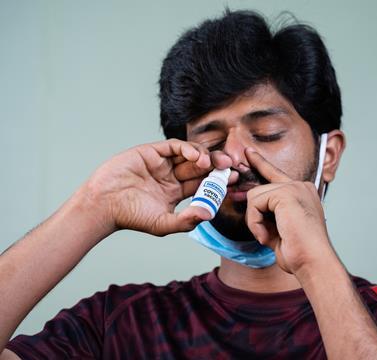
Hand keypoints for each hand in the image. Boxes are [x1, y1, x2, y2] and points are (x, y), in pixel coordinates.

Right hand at [79, 139, 231, 236]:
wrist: (103, 204)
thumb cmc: (130, 216)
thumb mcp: (163, 223)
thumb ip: (187, 221)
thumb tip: (210, 215)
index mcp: (175, 192)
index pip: (202, 184)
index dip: (217, 182)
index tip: (233, 180)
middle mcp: (171, 176)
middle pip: (200, 167)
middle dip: (216, 166)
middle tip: (231, 166)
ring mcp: (162, 163)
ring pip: (190, 154)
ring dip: (204, 156)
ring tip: (213, 163)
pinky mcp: (152, 151)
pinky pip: (174, 146)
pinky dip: (188, 149)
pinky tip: (197, 157)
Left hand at [244, 147, 331, 274]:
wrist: (312, 261)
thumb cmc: (298, 251)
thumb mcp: (279, 228)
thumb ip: (267, 213)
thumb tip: (247, 201)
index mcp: (302, 192)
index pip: (275, 174)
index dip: (260, 163)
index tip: (248, 153)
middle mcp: (300, 186)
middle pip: (259, 190)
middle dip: (254, 214)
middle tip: (263, 235)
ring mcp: (294, 187)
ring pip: (254, 197)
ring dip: (255, 222)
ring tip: (268, 238)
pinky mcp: (286, 193)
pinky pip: (255, 203)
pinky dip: (255, 222)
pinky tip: (266, 236)